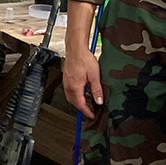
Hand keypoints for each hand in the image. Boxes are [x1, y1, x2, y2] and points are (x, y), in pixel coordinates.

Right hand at [62, 0, 103, 118]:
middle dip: (82, 108)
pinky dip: (76, 95)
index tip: (92, 116)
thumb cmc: (84, 59)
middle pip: (74, 103)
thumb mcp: (95, 75)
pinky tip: (83, 92)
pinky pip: (70, 91)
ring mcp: (66, 82)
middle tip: (91, 111)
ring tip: (89, 102)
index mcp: (75, 87)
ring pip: (71, 97)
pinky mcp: (66, 78)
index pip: (80, 104)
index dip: (87, 112)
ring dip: (79, 101)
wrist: (75, 48)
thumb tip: (99, 101)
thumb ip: (97, 90)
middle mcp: (68, 86)